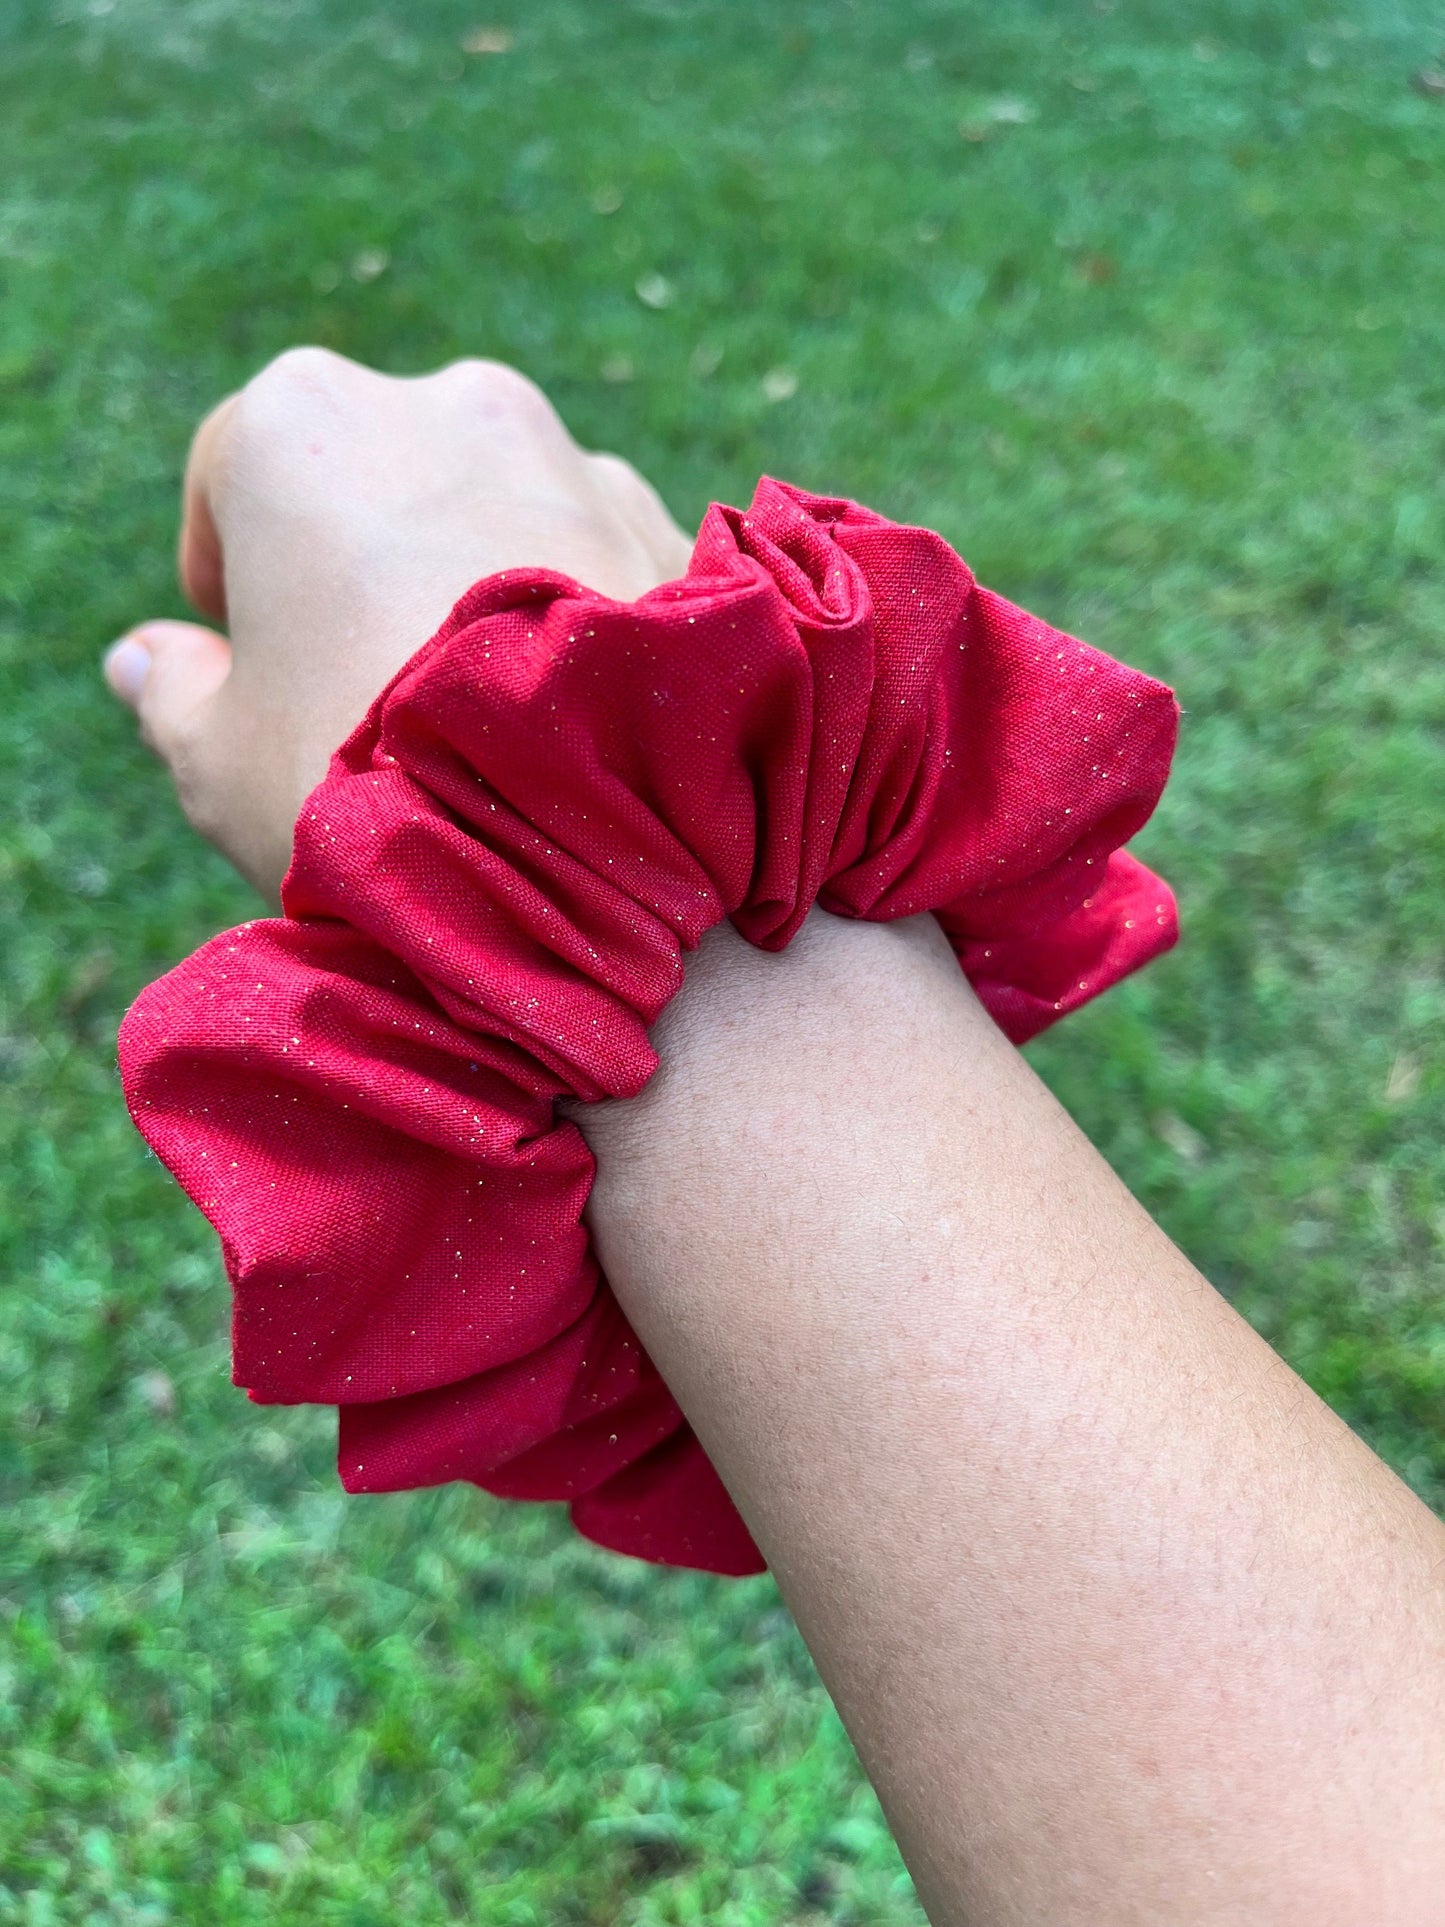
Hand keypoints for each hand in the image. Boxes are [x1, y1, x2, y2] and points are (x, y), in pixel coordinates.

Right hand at [103, 348, 693, 900]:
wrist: (580, 842)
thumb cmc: (361, 781)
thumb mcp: (220, 759)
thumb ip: (174, 692)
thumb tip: (147, 662)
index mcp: (299, 422)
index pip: (233, 479)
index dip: (231, 578)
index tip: (251, 661)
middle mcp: (445, 403)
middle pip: (379, 484)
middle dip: (365, 571)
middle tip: (365, 696)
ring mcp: (573, 455)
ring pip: (499, 513)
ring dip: (477, 586)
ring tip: (481, 721)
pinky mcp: (673, 526)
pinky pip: (599, 557)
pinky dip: (577, 614)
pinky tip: (567, 720)